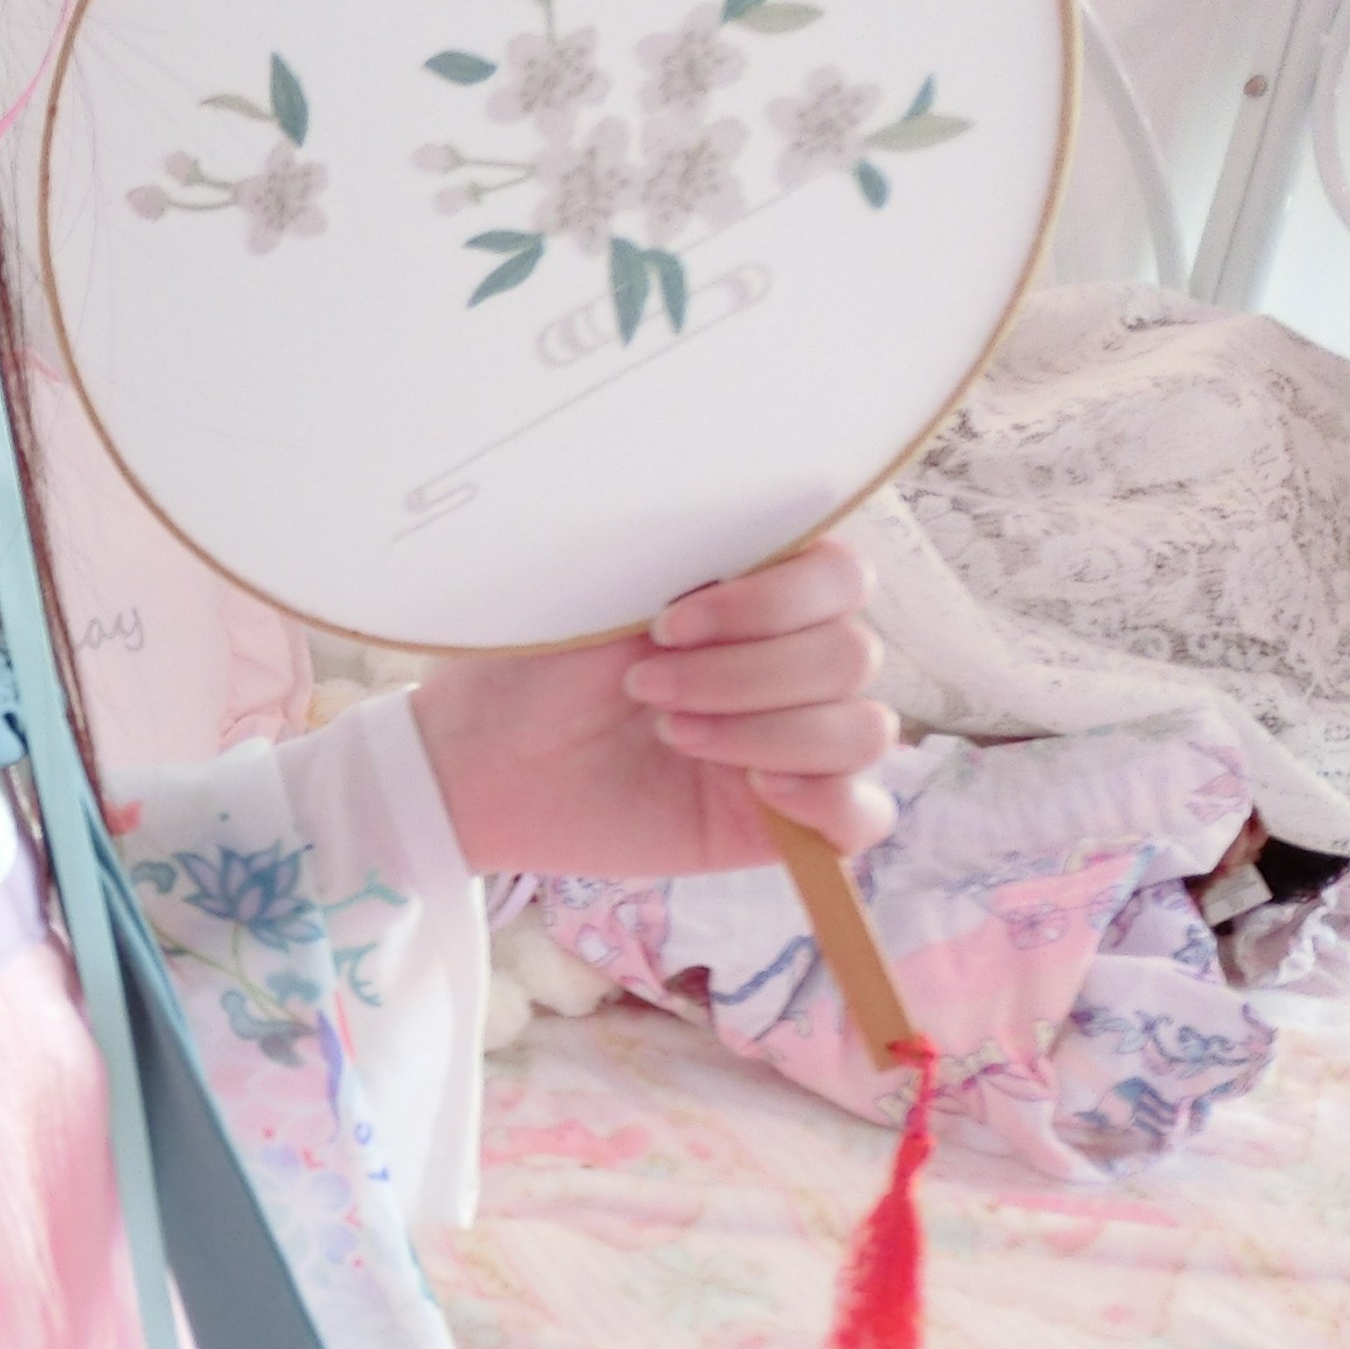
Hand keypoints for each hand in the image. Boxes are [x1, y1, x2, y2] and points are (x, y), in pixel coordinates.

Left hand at [409, 539, 897, 879]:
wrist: (485, 761)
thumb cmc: (539, 669)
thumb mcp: (608, 589)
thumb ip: (697, 556)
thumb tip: (774, 529)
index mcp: (762, 594)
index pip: (842, 577)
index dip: (769, 603)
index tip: (667, 622)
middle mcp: (791, 662)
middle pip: (852, 655)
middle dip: (743, 675)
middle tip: (644, 689)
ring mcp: (794, 741)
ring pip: (863, 731)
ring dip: (766, 732)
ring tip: (672, 736)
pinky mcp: (781, 819)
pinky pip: (864, 816)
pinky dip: (827, 800)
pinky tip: (758, 787)